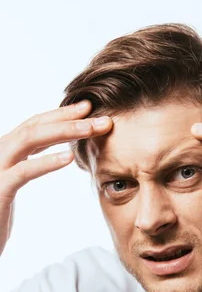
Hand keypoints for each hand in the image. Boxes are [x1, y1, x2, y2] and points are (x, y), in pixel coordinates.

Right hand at [0, 102, 112, 256]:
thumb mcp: (13, 182)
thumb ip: (28, 164)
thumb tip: (57, 153)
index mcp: (4, 150)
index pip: (34, 125)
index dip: (61, 115)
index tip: (88, 109)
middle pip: (35, 126)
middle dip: (69, 118)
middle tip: (100, 116)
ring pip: (30, 139)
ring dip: (64, 132)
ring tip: (91, 129)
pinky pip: (24, 172)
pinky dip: (47, 162)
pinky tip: (69, 157)